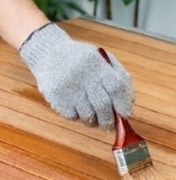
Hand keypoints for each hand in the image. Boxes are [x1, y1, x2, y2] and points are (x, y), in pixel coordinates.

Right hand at [19, 23, 133, 130]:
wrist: (49, 53)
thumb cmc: (81, 59)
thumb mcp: (102, 59)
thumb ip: (119, 77)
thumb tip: (129, 104)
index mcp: (97, 65)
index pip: (116, 88)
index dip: (123, 104)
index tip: (126, 115)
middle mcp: (83, 77)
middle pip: (103, 106)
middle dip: (109, 120)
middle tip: (109, 125)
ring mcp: (68, 89)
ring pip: (87, 116)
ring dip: (93, 121)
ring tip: (92, 118)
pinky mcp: (56, 98)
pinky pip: (72, 116)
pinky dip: (77, 116)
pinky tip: (75, 107)